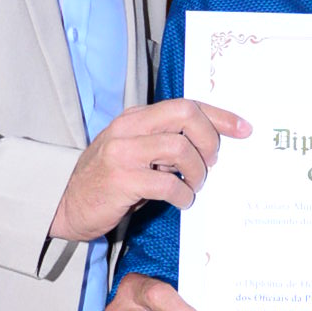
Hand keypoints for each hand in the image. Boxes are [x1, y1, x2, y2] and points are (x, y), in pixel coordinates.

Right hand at [49, 99, 249, 243]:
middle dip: (209, 140)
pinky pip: (167, 184)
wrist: (68, 205)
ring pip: (180, 148)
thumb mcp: (135, 153)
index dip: (219, 116)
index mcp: (135, 118)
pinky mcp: (121, 180)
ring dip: (197, 171)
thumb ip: (163, 144)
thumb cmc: (108, 182)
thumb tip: (208, 147)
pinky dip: (183, 195)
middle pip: (186, 115)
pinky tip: (182, 201)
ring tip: (193, 185)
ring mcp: (123, 153)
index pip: (186, 104)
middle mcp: (129, 129)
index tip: (243, 129)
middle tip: (211, 164)